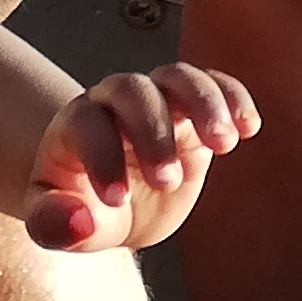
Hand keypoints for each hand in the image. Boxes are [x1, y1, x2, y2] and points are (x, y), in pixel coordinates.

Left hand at [28, 63, 260, 250]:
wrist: (114, 202)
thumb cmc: (80, 209)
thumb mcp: (55, 224)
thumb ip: (52, 224)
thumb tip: (77, 222)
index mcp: (74, 127)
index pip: (86, 123)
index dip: (101, 156)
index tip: (116, 201)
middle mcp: (113, 105)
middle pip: (131, 90)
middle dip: (153, 132)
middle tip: (167, 183)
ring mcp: (157, 104)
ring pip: (176, 76)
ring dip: (203, 102)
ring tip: (224, 144)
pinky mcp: (192, 113)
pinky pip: (213, 84)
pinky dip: (233, 96)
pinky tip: (249, 127)